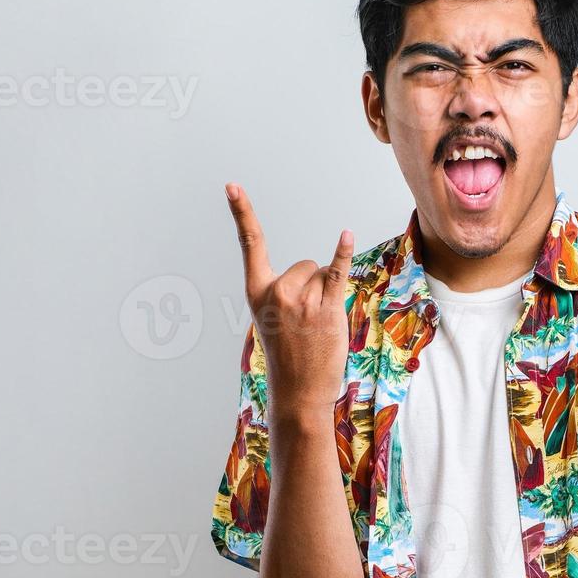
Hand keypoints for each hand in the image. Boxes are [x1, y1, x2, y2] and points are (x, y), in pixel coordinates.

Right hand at [225, 182, 352, 407]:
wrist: (298, 392)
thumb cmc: (290, 355)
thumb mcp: (274, 319)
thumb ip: (287, 292)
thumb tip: (323, 269)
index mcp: (257, 292)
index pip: (250, 244)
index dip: (242, 212)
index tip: (232, 186)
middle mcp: (276, 292)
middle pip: (305, 264)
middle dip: (313, 286)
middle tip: (306, 323)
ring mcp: (301, 300)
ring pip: (324, 275)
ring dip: (328, 297)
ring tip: (318, 328)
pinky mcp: (326, 308)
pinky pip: (337, 273)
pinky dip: (343, 253)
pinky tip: (345, 236)